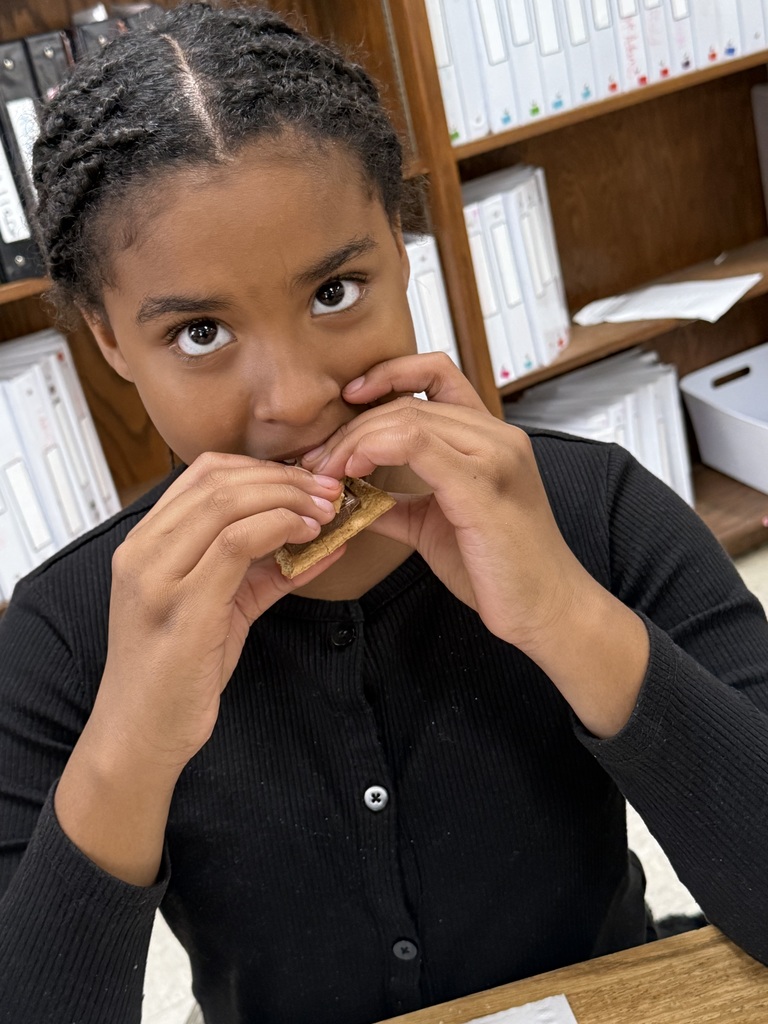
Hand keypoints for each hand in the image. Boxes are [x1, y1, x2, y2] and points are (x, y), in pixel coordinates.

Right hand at [93, 454, 343, 772]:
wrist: (140, 734)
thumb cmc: (176, 673)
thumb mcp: (219, 608)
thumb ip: (259, 571)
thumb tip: (314, 543)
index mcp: (146, 544)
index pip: (203, 474)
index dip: (262, 468)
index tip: (305, 479)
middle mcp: (143, 552)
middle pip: (218, 480)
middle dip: (283, 479)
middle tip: (326, 490)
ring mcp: (158, 577)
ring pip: (226, 503)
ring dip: (287, 499)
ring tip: (324, 511)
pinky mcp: (183, 606)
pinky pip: (235, 543)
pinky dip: (279, 528)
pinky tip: (308, 536)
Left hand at [302, 353, 589, 651]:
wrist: (546, 609)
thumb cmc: (499, 571)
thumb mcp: (435, 526)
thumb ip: (397, 503)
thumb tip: (352, 496)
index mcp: (490, 438)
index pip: (436, 373)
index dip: (388, 374)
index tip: (350, 398)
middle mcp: (497, 436)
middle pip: (409, 401)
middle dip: (353, 426)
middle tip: (320, 460)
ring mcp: (493, 455)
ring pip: (407, 416)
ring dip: (356, 439)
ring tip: (329, 471)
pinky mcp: (481, 484)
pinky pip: (416, 443)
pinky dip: (374, 449)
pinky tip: (354, 473)